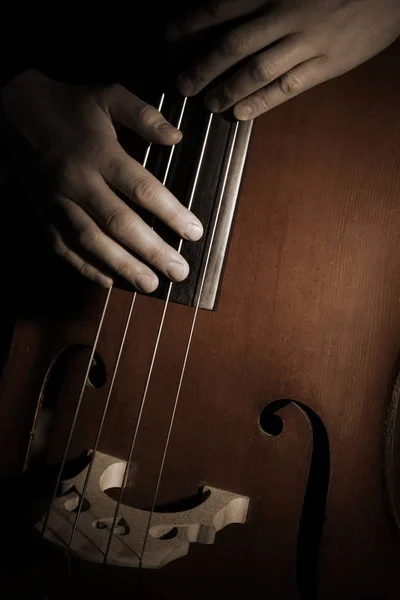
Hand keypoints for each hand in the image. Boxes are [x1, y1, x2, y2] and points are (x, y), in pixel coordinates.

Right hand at [0, 70, 202, 290]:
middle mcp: (78, 181)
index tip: (194, 232)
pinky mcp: (43, 215)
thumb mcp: (108, 96)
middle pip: (119, 222)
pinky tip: (109, 282)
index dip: (170, 213)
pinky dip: (86, 267)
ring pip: (92, 241)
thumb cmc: (70, 106)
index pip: (141, 188)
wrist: (14, 112)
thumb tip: (176, 138)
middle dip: (151, 250)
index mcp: (99, 153)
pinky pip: (64, 248)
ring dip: (122, 266)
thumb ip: (144, 115)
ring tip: (150, 284)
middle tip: (178, 272)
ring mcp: (58, 202)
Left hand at [167, 0, 399, 118]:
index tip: (171, 38)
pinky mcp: (327, 64)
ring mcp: (307, 42)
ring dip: (228, 89)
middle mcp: (287, 14)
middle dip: (203, 66)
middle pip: (233, 44)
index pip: (223, 7)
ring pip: (257, 70)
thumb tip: (229, 12)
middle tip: (183, 85)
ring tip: (208, 103)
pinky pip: (287, 87)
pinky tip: (240, 113)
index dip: (193, 23)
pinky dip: (261, 102)